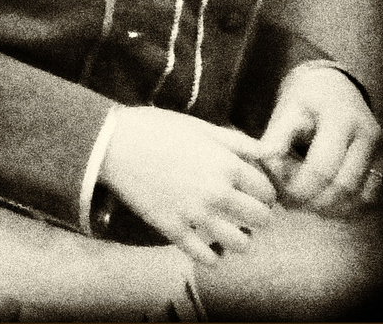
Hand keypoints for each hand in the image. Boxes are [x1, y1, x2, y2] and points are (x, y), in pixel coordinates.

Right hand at [99, 105, 276, 264]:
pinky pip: (206, 257)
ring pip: (241, 243)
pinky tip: (207, 247)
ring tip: (229, 231)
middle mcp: (218, 193)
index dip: (262, 191)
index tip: (252, 191)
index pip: (266, 190)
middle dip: (258, 216)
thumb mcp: (198, 127)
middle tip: (243, 211)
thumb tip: (272, 151)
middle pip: (261, 219)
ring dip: (241, 239)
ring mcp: (196, 214)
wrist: (110, 144)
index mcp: (226, 165)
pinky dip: (212, 256)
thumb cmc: (153, 128)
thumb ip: (237, 141)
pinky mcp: (174, 229)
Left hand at [257, 64, 382, 216]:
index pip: (322, 167)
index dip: (300, 188)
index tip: (281, 196)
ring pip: (359, 197)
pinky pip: (370, 197)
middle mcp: (367, 136)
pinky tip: (324, 203)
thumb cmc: (307, 99)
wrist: (336, 87)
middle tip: (290, 205)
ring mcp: (381, 150)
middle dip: (314, 202)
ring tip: (305, 205)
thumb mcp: (287, 109)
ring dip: (331, 208)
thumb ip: (275, 136)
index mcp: (341, 119)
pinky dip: (348, 207)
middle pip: (342, 186)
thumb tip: (260, 159)